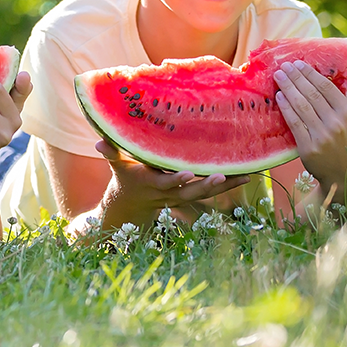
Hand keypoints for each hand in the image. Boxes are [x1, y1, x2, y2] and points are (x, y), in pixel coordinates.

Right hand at [94, 140, 250, 227]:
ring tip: (245, 176)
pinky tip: (248, 176)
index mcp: (150, 182)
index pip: (163, 182)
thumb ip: (110, 152)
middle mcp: (168, 192)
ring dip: (225, 186)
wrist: (131, 205)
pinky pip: (212, 193)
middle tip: (222, 177)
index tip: (188, 173)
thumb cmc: (125, 177)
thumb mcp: (116, 166)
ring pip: (204, 194)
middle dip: (205, 185)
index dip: (175, 179)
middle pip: (189, 192)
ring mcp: (181, 196)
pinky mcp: (191, 195)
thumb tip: (98, 142)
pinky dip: (230, 185)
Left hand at [273, 61, 346, 203]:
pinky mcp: (308, 148)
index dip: (310, 74)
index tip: (298, 64)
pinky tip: (279, 97)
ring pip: (301, 106)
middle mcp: (336, 124)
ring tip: (278, 76)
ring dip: (288, 88)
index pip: (326, 88)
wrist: (344, 176)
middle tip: (284, 66)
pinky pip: (294, 123)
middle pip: (311, 94)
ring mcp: (322, 136)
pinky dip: (285, 108)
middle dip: (295, 78)